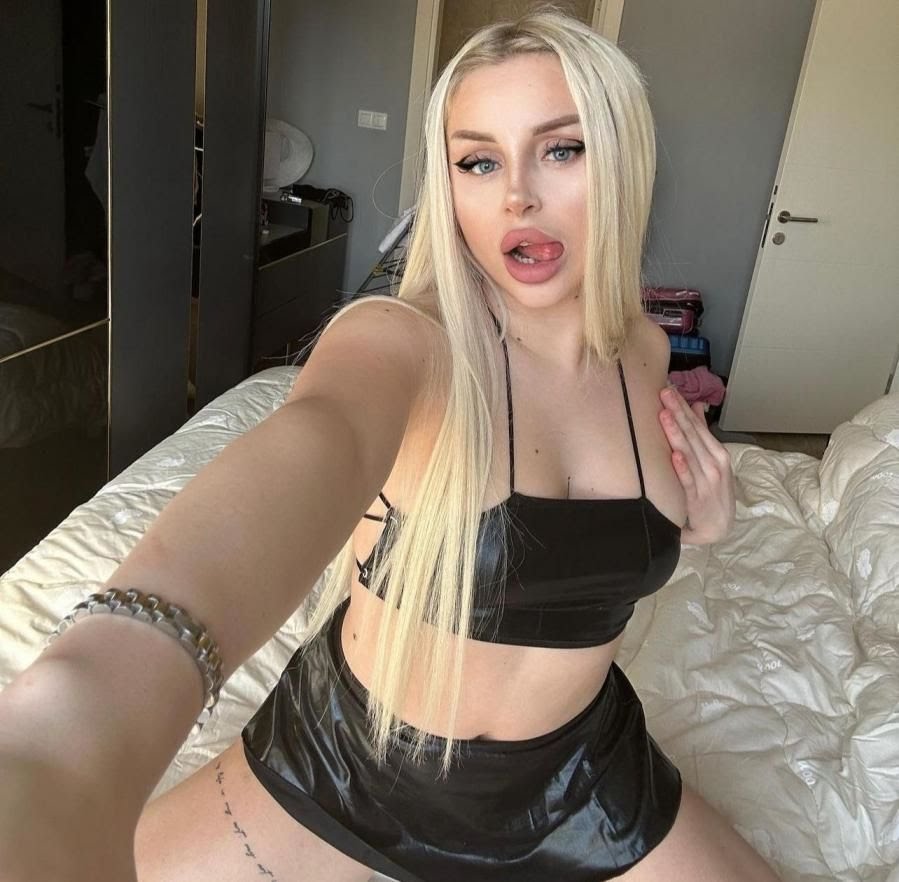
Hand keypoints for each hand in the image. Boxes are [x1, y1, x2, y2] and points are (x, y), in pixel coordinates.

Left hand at [658, 385, 734, 544]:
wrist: (718, 529)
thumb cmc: (712, 492)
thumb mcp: (712, 462)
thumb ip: (702, 434)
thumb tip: (697, 406)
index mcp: (716, 452)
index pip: (697, 425)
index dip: (683, 406)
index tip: (669, 387)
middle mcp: (714, 463)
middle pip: (692, 434)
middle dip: (677, 412)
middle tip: (663, 392)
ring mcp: (706, 481)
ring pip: (689, 453)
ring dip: (676, 434)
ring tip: (664, 415)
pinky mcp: (697, 499)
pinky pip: (688, 481)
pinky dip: (682, 468)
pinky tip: (675, 455)